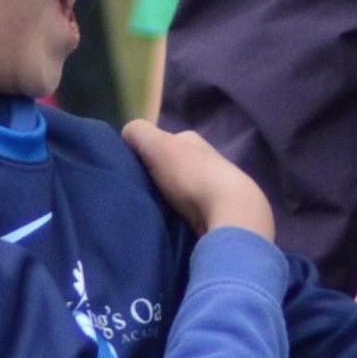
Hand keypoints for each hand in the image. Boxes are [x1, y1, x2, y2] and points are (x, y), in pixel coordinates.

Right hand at [124, 121, 274, 239]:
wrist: (229, 212)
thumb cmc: (191, 175)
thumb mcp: (158, 145)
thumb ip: (139, 133)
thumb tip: (127, 135)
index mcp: (192, 142)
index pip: (161, 143)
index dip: (145, 155)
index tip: (131, 172)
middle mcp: (205, 159)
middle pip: (171, 167)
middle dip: (156, 178)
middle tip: (138, 194)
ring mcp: (215, 186)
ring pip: (181, 190)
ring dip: (168, 199)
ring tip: (151, 211)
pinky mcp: (219, 211)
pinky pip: (190, 210)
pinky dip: (180, 215)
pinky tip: (170, 223)